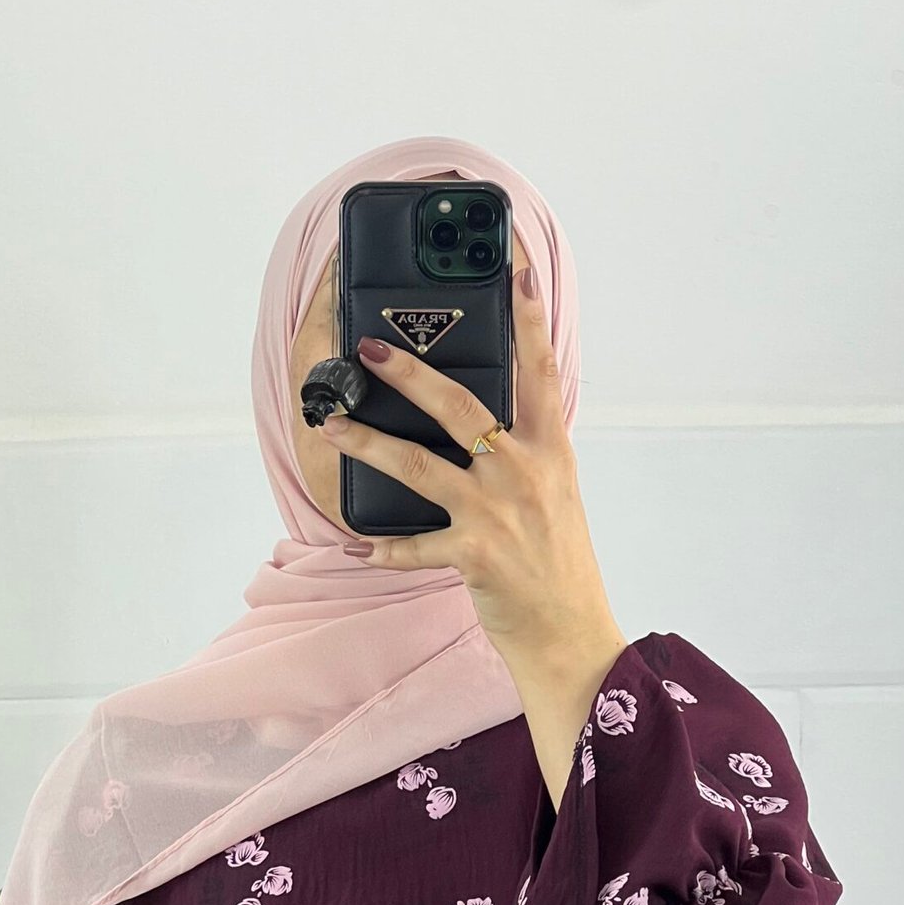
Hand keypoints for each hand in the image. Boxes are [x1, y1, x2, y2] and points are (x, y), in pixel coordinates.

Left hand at [320, 267, 628, 805]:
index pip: (540, 372)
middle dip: (410, 373)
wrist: (572, 634)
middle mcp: (525, 473)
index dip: (527, 319)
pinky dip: (388, 548)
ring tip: (332, 427)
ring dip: (369, 444)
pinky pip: (415, 545)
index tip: (514, 270)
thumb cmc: (559, 563)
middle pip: (461, 406)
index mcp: (551, 451)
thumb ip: (527, 451)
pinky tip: (363, 546)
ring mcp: (497, 513)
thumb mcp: (557, 494)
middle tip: (369, 350)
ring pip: (421, 465)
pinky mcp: (474, 555)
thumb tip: (485, 422)